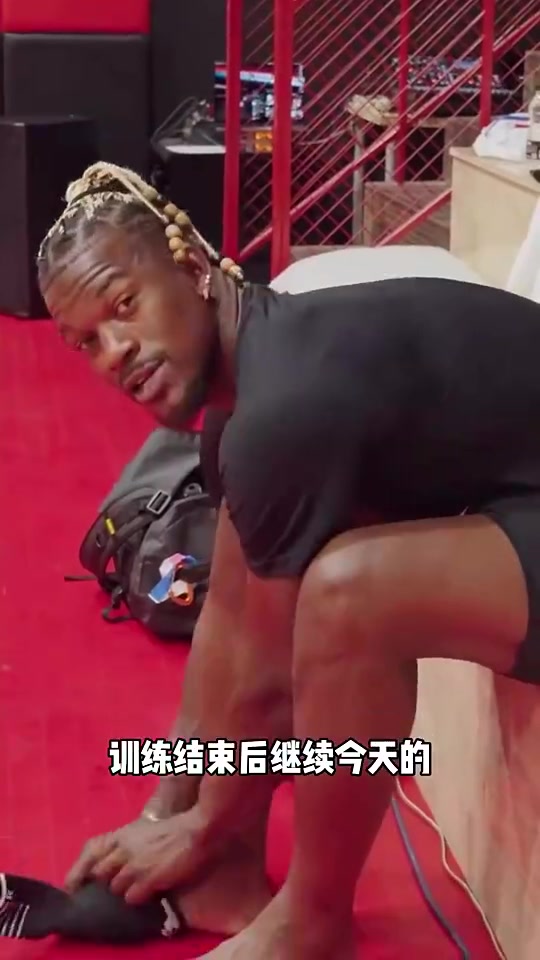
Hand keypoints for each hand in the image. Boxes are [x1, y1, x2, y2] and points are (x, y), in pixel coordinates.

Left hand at [65, 810, 214, 905]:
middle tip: (119, 885)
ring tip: (138, 890)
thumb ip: (131, 844)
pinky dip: (138, 899)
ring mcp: (134, 864)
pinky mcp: (147, 879)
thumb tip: (123, 860)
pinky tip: (149, 894)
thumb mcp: (147, 831)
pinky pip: (131, 898)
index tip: (78, 884)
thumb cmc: (178, 829)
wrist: (200, 830)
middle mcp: (124, 848)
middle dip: (107, 882)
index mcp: (124, 833)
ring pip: (114, 888)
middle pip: (100, 874)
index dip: (83, 871)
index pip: (91, 853)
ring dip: (124, 891)